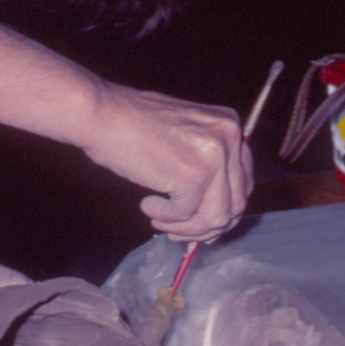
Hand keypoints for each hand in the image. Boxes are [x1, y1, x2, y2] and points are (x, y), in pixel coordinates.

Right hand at [85, 85, 252, 241]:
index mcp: (229, 125)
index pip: (243, 181)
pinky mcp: (193, 176)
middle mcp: (229, 138)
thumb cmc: (130, 121)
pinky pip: (186, 215)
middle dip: (208, 226)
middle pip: (235, 204)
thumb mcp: (183, 130)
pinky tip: (147, 205)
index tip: (202, 222)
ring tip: (162, 222)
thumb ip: (204, 159)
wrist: (101, 113)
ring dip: (188, 228)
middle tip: (180, 232)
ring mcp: (214, 157)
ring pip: (215, 217)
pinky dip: (165, 218)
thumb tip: (211, 207)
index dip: (223, 208)